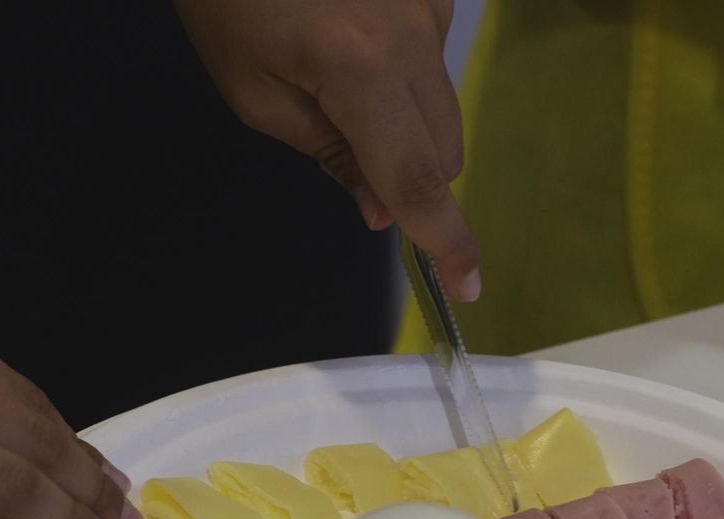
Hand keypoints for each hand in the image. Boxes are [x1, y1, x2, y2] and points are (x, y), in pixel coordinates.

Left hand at [172, 0, 481, 299]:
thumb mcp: (255, 93)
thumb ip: (331, 154)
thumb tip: (384, 208)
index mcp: (363, 70)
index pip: (419, 178)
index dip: (445, 238)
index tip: (468, 284)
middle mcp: (417, 33)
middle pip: (446, 147)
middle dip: (412, 178)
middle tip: (351, 167)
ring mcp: (432, 2)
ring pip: (441, 103)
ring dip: (404, 122)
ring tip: (330, 74)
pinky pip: (432, 55)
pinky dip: (401, 73)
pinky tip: (349, 38)